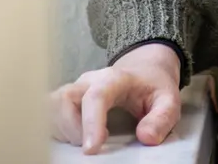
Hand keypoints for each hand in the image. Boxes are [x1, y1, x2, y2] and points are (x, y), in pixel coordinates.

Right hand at [49, 43, 182, 154]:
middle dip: (71, 127)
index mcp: (115, 78)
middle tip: (91, 145)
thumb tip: (146, 137)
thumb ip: (162, 117)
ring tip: (85, 140)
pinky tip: (73, 137)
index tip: (91, 148)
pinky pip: (48, 111)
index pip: (96, 96)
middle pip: (64, 98)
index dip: (90, 122)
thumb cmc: (153, 87)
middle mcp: (89, 80)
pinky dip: (55, 127)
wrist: (145, 69)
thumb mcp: (169, 99)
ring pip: (52, 105)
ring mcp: (75, 88)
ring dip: (62, 129)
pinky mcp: (65, 98)